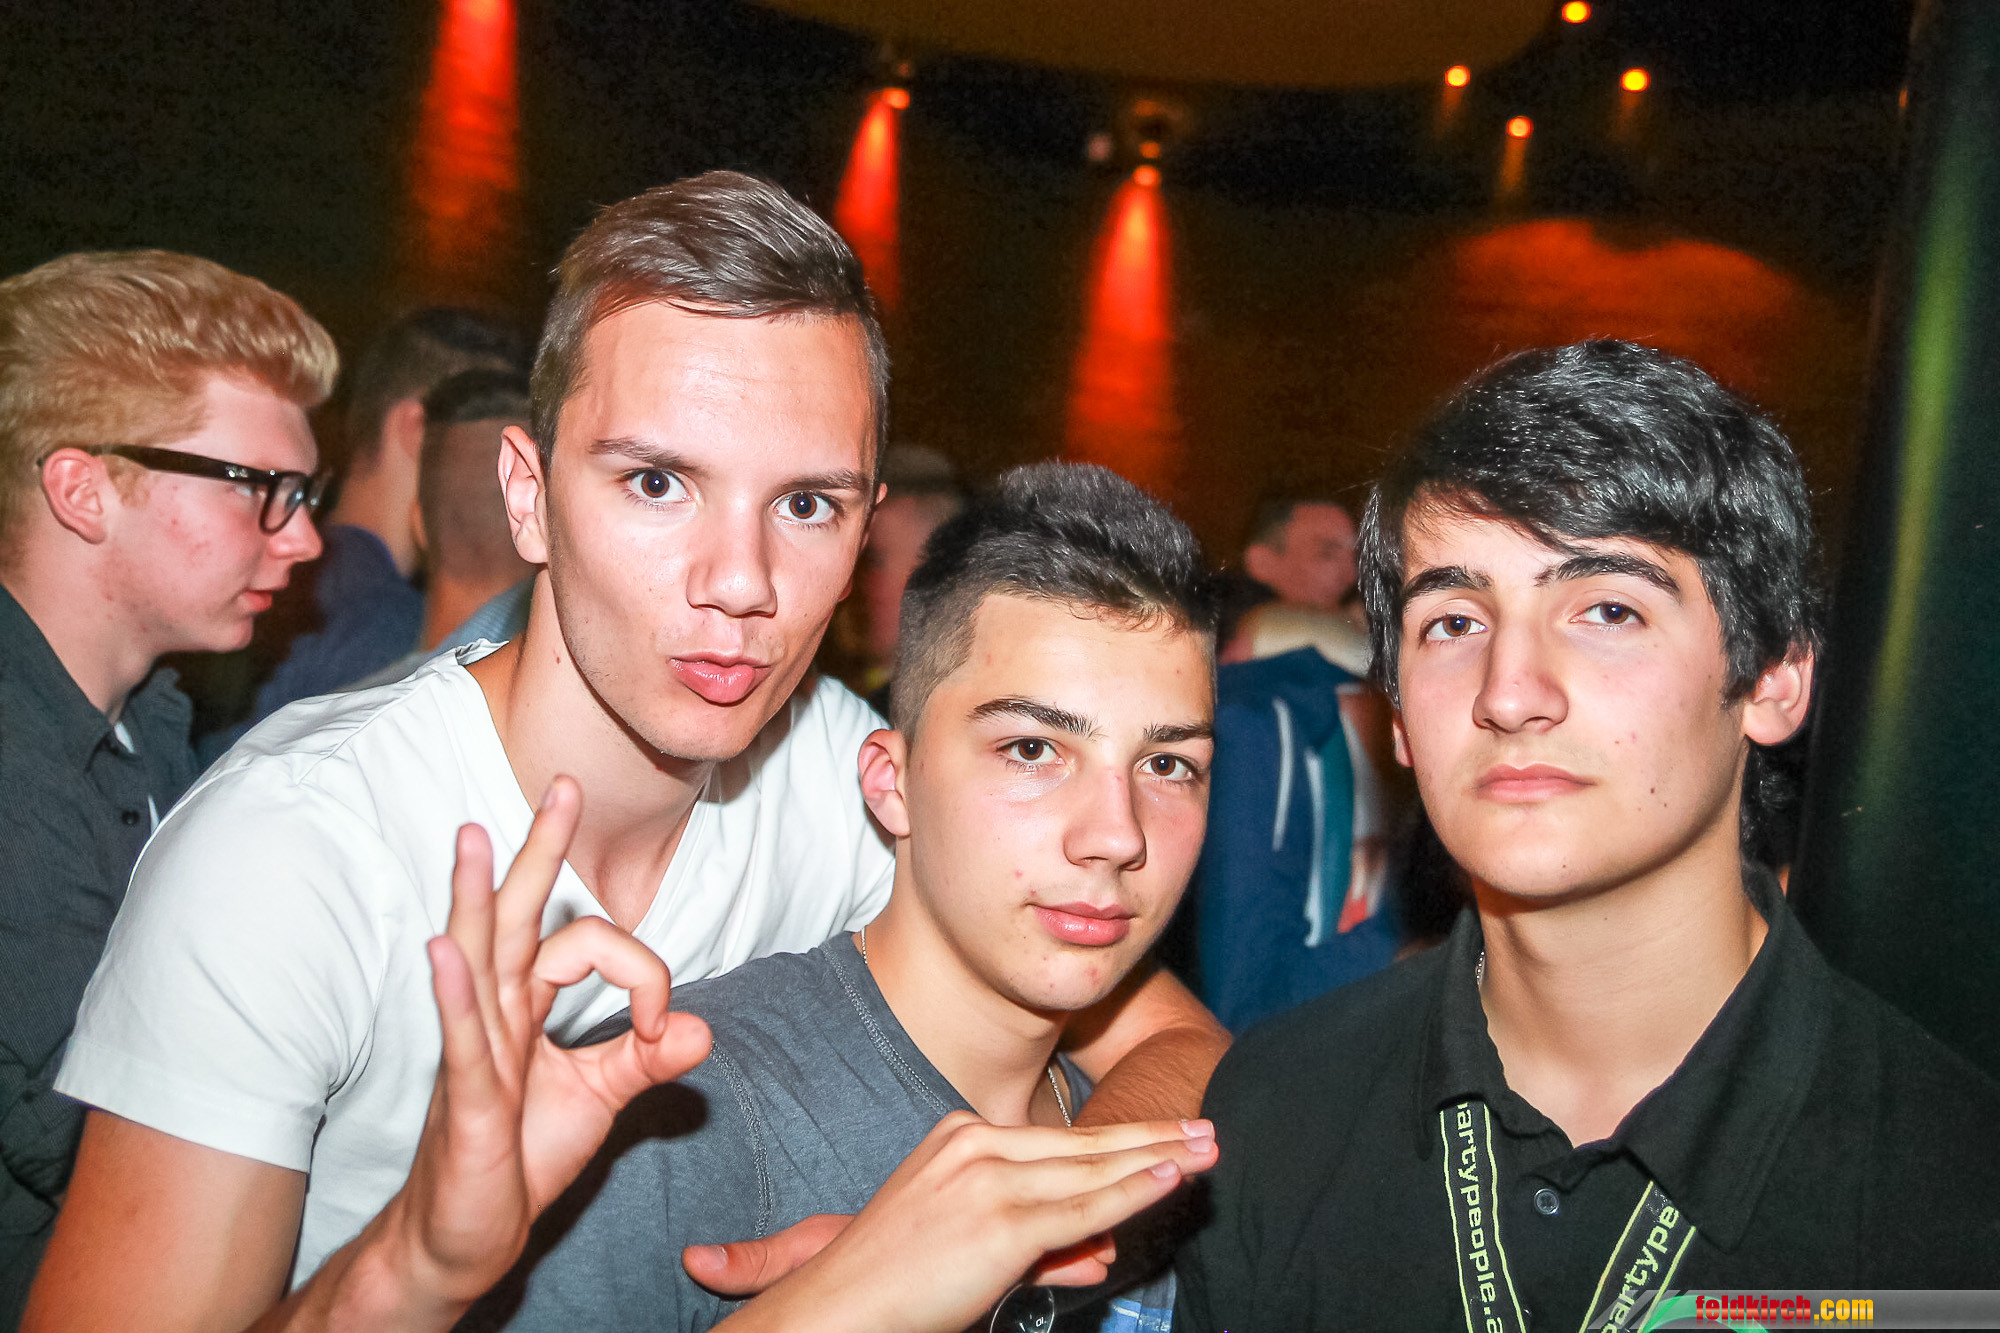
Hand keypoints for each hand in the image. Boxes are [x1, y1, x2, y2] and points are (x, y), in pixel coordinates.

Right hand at [370, 777, 713, 1319]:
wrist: (470, 1236)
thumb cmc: (519, 1158)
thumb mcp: (599, 1097)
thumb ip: (647, 1056)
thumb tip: (703, 1028)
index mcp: (524, 1006)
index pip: (588, 947)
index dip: (643, 974)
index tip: (664, 1025)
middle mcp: (495, 1014)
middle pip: (515, 914)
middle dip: (540, 848)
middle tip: (564, 784)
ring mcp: (475, 1052)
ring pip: (477, 958)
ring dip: (475, 895)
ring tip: (472, 835)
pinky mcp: (465, 1098)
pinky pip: (462, 1036)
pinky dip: (455, 992)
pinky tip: (445, 951)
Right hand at [716, 1113, 1216, 1332]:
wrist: (843, 1307)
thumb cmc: (899, 1285)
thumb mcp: (973, 1249)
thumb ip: (1042, 1246)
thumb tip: (1102, 1250)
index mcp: (962, 1137)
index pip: (1059, 1142)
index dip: (1120, 1140)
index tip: (1166, 1134)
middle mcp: (977, 1144)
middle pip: (1084, 1141)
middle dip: (1153, 1136)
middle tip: (1206, 1127)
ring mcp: (989, 1177)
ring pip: (1091, 1167)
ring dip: (1158, 1156)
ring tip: (1205, 1148)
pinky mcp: (1002, 1218)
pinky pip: (1083, 1205)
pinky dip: (1133, 1190)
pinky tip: (1168, 1178)